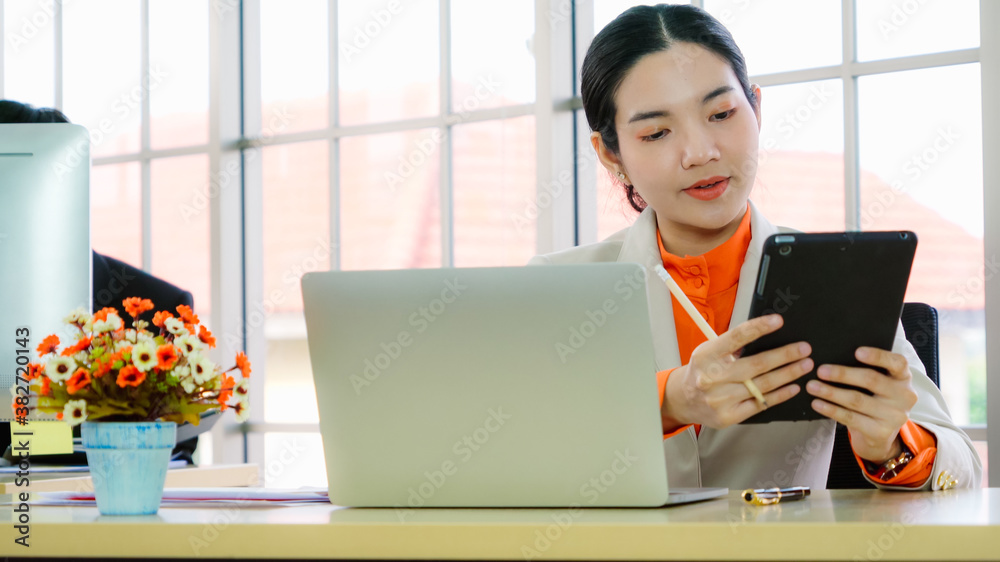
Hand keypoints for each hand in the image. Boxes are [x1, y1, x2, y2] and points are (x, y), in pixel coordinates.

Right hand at [662, 314, 812, 430]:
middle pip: (756, 364)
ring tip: (804, 365)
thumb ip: (732, 346)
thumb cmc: (702, 371)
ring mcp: (721, 399)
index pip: (737, 337)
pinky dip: (780, 395)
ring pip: (762, 385)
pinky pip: (761, 404)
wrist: (683, 400)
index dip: (759, 328)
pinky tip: (792, 387)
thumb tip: (767, 336)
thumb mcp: (709, 352)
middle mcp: (713, 377)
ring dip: (788, 374)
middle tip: (803, 349)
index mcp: (707, 355)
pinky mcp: (729, 415)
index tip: (778, 321)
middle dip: (784, 355)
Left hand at [806, 347, 917, 462]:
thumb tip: (834, 356)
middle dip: (842, 374)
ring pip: (857, 400)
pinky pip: (851, 418)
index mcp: (903, 378)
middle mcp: (904, 396)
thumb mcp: (879, 384)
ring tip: (812, 386)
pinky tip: (817, 403)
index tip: (856, 352)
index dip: (878, 356)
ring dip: (831, 392)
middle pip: (871, 380)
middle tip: (820, 370)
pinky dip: (831, 409)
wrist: (880, 434)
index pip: (898, 363)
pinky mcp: (881, 432)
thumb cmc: (874, 399)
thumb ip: (867, 370)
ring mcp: (894, 416)